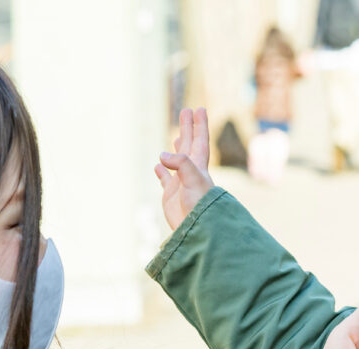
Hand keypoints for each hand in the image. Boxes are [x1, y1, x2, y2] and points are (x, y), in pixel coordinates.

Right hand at [155, 107, 214, 230]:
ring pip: (177, 161)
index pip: (200, 140)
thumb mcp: (193, 180)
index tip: (198, 108)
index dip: (199, 125)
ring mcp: (181, 183)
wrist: (196, 229)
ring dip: (177, 148)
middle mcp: (190, 172)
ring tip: (177, 137)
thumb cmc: (200, 205)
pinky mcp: (171, 195)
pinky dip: (162, 172)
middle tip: (186, 111)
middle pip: (188, 145)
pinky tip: (158, 166)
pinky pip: (166, 180)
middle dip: (188, 128)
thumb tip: (161, 157)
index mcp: (198, 166)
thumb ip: (181, 164)